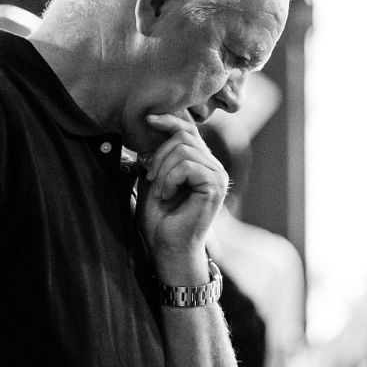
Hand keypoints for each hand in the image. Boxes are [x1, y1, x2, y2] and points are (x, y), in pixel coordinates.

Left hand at [137, 113, 227, 264]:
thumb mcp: (154, 179)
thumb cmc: (160, 219)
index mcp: (202, 163)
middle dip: (159, 155)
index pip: (189, 130)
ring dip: (163, 170)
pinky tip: (168, 195)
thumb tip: (153, 125)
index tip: (148, 120)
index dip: (170, 120)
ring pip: (184, 150)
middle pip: (184, 136)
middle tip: (150, 179)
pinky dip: (170, 179)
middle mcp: (214, 167)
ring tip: (160, 191)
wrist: (168, 247)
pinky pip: (188, 166)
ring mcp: (217, 176)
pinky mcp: (215, 186)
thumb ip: (158, 155)